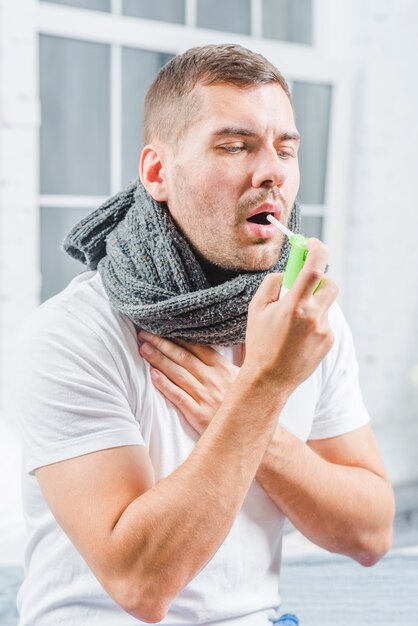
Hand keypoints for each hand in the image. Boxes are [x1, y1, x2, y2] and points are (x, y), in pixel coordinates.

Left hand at [138, 331, 239, 434]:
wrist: (248, 432)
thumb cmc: (248, 404)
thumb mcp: (249, 378)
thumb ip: (244, 358)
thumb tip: (244, 341)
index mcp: (225, 368)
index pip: (197, 348)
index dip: (177, 337)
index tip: (161, 329)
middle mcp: (214, 380)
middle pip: (183, 357)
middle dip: (162, 344)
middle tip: (145, 335)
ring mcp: (206, 397)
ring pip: (178, 374)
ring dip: (159, 360)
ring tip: (144, 350)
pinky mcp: (199, 415)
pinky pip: (178, 396)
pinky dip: (165, 385)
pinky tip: (152, 375)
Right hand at [244, 238, 338, 394]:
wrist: (269, 379)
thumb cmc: (260, 343)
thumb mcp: (256, 309)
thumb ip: (273, 284)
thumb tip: (287, 273)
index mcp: (294, 306)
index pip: (315, 268)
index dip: (317, 250)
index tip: (311, 244)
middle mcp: (313, 317)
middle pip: (330, 284)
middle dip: (319, 280)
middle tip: (302, 285)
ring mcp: (324, 331)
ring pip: (325, 304)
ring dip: (313, 304)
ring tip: (293, 322)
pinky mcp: (329, 342)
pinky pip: (324, 322)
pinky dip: (312, 322)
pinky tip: (297, 338)